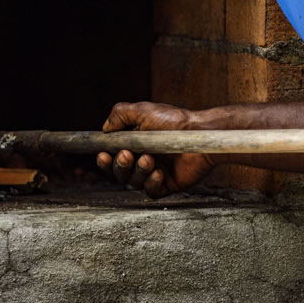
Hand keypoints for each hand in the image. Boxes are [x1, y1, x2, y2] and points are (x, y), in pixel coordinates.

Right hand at [96, 101, 214, 197]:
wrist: (200, 133)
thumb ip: (121, 115)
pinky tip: (159, 172)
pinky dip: (151, 183)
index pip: (112, 158)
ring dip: (137, 171)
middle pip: (119, 173)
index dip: (105, 160)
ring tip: (149, 159)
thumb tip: (105, 128)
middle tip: (127, 155)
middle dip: (119, 166)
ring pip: (134, 182)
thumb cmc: (175, 121)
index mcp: (135, 144)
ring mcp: (155, 173)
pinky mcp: (167, 184)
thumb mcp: (143, 111)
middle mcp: (143, 159)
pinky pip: (151, 191)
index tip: (103, 154)